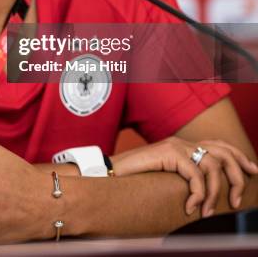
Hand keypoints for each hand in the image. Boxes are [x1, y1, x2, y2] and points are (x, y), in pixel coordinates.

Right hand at [112, 136, 257, 217]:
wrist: (110, 176)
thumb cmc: (135, 183)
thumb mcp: (166, 183)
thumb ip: (183, 183)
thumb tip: (204, 198)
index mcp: (183, 147)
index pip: (218, 145)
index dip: (237, 156)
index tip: (252, 171)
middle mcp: (182, 143)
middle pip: (222, 151)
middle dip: (236, 175)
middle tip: (237, 200)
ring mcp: (176, 146)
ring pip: (212, 165)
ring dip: (214, 193)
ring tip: (206, 211)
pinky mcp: (169, 153)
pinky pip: (195, 174)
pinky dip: (197, 194)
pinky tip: (190, 207)